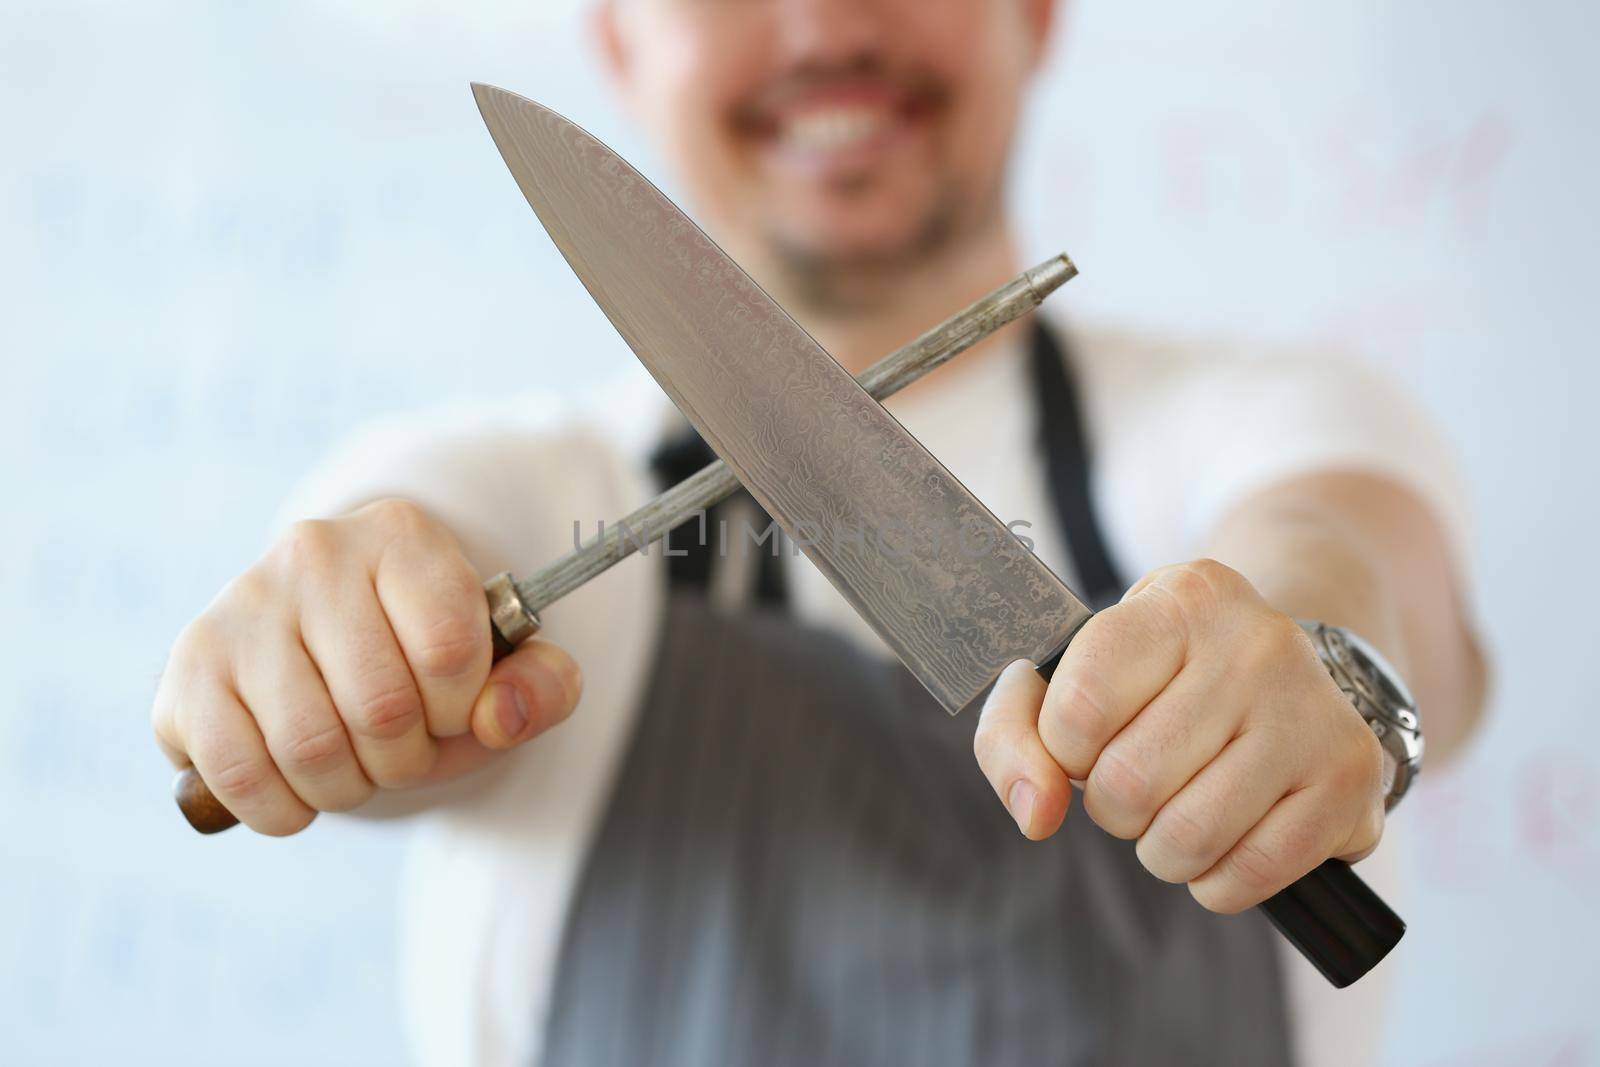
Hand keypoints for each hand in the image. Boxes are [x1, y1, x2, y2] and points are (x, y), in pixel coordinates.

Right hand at [151, 498, 582, 835]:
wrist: (323, 642)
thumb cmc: (421, 658)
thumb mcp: (500, 665)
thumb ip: (540, 687)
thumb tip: (500, 717)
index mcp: (403, 536)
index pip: (451, 650)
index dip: (461, 709)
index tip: (451, 706)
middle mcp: (316, 552)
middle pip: (382, 709)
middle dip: (405, 759)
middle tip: (398, 747)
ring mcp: (242, 605)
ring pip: (311, 748)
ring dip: (347, 788)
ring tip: (352, 763)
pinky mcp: (189, 666)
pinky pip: (241, 775)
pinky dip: (283, 809)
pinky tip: (297, 785)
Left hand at [972, 559, 1385, 912]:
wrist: (1299, 683)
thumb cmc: (1164, 685)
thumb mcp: (1080, 674)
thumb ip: (1015, 733)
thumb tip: (1034, 813)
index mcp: (1181, 601)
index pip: (1077, 707)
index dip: (1063, 749)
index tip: (1086, 739)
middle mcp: (1256, 643)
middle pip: (1126, 783)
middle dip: (1112, 805)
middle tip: (1140, 777)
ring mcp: (1311, 711)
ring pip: (1185, 838)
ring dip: (1161, 849)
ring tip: (1180, 809)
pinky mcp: (1349, 782)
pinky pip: (1246, 875)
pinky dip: (1215, 881)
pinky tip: (1227, 838)